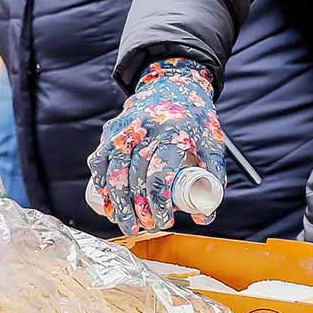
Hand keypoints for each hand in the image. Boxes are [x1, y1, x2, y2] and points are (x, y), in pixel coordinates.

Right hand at [86, 58, 232, 236]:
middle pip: (135, 177)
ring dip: (117, 203)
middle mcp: (146, 128)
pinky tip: (108, 204)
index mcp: (174, 131)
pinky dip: (101, 185)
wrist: (172, 84)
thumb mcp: (212, 144)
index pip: (161, 174)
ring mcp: (124, 128)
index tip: (165, 220)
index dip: (159, 203)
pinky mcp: (110, 130)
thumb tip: (203, 216)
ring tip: (125, 224)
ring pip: (114, 172)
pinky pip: (100, 161)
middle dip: (139, 209)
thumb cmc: (195, 120)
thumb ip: (213, 179)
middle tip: (146, 228)